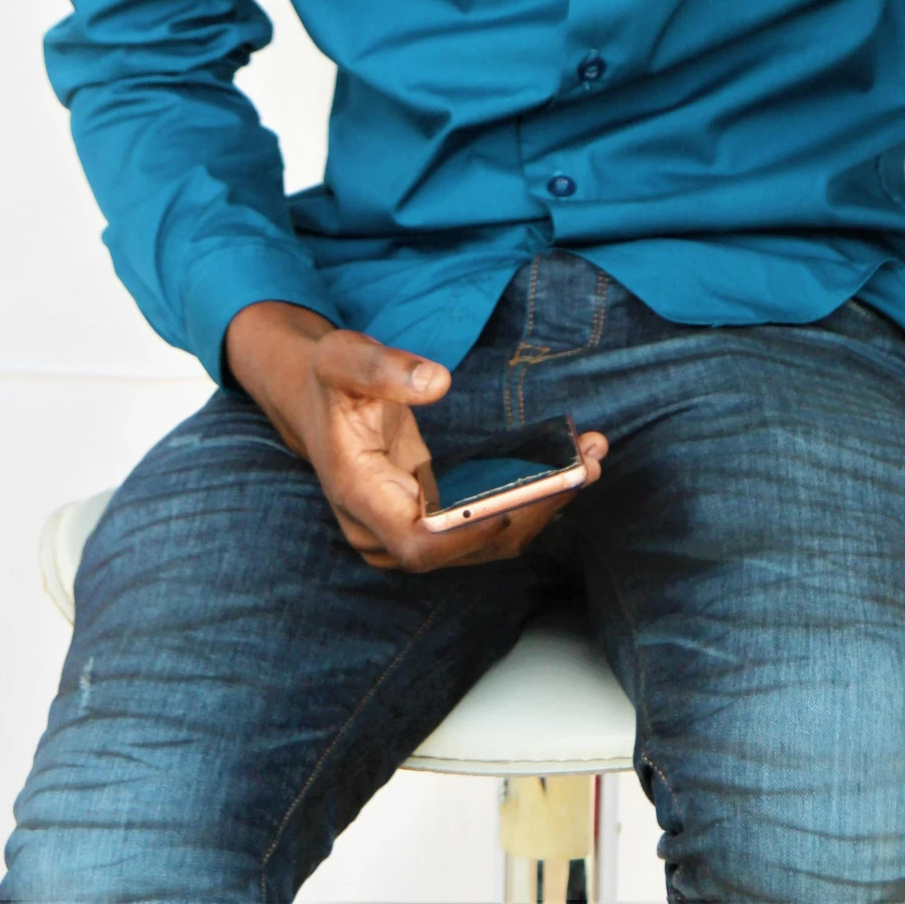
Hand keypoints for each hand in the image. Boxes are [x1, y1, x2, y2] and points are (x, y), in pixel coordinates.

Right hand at [224, 300, 606, 572]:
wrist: (312, 398)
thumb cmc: (328, 379)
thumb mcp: (343, 357)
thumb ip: (384, 369)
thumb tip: (437, 382)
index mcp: (358, 494)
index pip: (417, 543)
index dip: (469, 534)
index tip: (518, 504)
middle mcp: (382, 528)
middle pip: (463, 547)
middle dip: (529, 510)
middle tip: (585, 466)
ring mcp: (406, 529)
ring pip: (481, 540)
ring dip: (541, 504)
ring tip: (591, 458)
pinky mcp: (430, 517)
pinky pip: (483, 522)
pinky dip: (528, 497)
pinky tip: (567, 463)